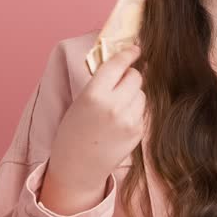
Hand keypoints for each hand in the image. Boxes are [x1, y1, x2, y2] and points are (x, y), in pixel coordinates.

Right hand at [43, 43, 145, 202]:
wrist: (77, 167)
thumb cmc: (73, 131)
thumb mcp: (80, 101)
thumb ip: (101, 82)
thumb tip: (123, 63)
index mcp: (94, 94)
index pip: (118, 64)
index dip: (128, 53)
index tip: (135, 49)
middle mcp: (114, 106)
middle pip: (135, 77)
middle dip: (130, 76)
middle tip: (120, 83)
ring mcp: (128, 121)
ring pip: (141, 94)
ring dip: (133, 94)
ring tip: (116, 108)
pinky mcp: (137, 133)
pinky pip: (142, 112)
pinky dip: (135, 112)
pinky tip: (120, 122)